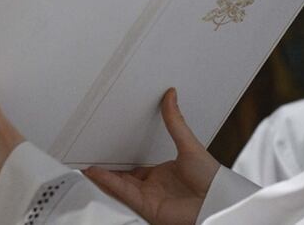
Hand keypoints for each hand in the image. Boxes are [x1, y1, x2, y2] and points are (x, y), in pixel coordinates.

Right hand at [82, 89, 219, 224]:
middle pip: (123, 175)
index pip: (136, 166)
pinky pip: (122, 192)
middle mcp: (154, 186)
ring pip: (118, 184)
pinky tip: (94, 172)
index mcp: (163, 173)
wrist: (220, 203)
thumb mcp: (190, 145)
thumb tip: (171, 95)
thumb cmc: (214, 181)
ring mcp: (149, 197)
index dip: (120, 157)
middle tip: (89, 153)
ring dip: (101, 174)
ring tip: (83, 162)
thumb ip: (175, 122)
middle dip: (106, 166)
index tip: (106, 145)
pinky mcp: (146, 207)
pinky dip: (107, 182)